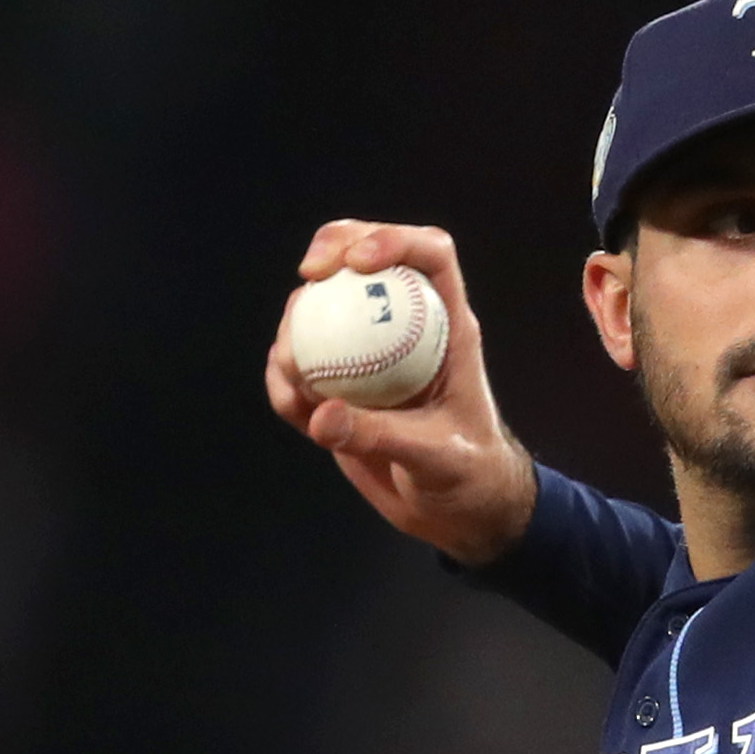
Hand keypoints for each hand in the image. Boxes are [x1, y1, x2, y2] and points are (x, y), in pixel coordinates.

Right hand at [265, 221, 538, 564]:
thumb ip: (383, 436)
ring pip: (323, 308)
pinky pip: (300, 366)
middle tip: (308, 275)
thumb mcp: (437, 458)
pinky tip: (290, 405)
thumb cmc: (469, 477)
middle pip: (367, 259)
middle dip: (332, 249)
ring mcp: (369, 354)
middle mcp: (406, 328)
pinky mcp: (339, 387)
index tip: (356, 262)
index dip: (394, 241)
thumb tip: (323, 414)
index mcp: (447, 328)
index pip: (431, 257)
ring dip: (296, 326)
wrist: (456, 512)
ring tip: (294, 373)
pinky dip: (284, 379)